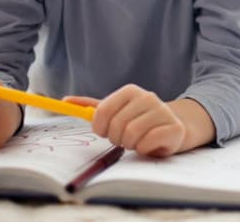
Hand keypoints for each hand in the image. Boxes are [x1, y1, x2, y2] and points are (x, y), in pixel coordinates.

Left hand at [65, 85, 185, 157]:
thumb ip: (92, 108)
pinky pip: (148, 142)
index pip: (102, 111)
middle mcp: (148, 97)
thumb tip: (65, 101)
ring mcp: (163, 111)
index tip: (106, 132)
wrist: (174, 127)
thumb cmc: (140, 121)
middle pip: (117, 125)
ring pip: (132, 134)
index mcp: (130, 91)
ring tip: (138, 141)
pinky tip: (150, 145)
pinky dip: (144, 149)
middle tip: (125, 139)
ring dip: (131, 144)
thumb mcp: (116, 112)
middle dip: (117, 138)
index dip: (100, 127)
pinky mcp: (174, 128)